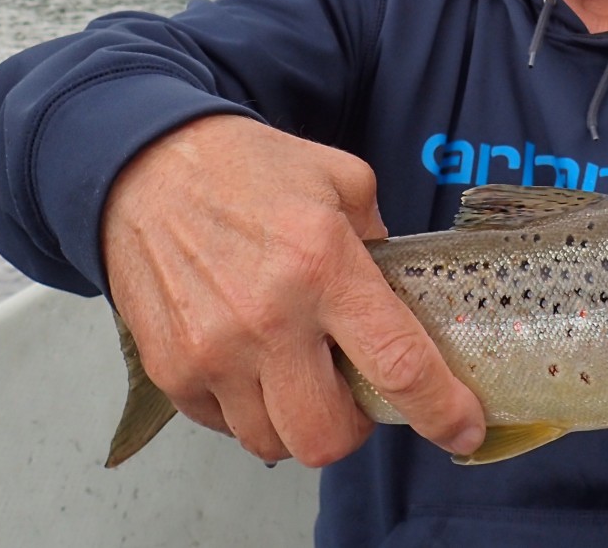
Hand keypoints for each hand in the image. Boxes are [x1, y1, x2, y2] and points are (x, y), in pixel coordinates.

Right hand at [102, 114, 485, 465]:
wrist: (145, 166)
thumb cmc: (244, 168)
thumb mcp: (341, 179)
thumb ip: (383, 242)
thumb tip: (403, 297)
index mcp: (323, 265)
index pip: (398, 365)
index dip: (441, 410)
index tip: (462, 427)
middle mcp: (268, 318)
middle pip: (327, 437)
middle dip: (354, 427)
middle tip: (354, 391)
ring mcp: (213, 351)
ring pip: (273, 442)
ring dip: (298, 422)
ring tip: (299, 374)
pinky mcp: (172, 370)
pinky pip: (225, 426)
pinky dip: (249, 409)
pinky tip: (253, 363)